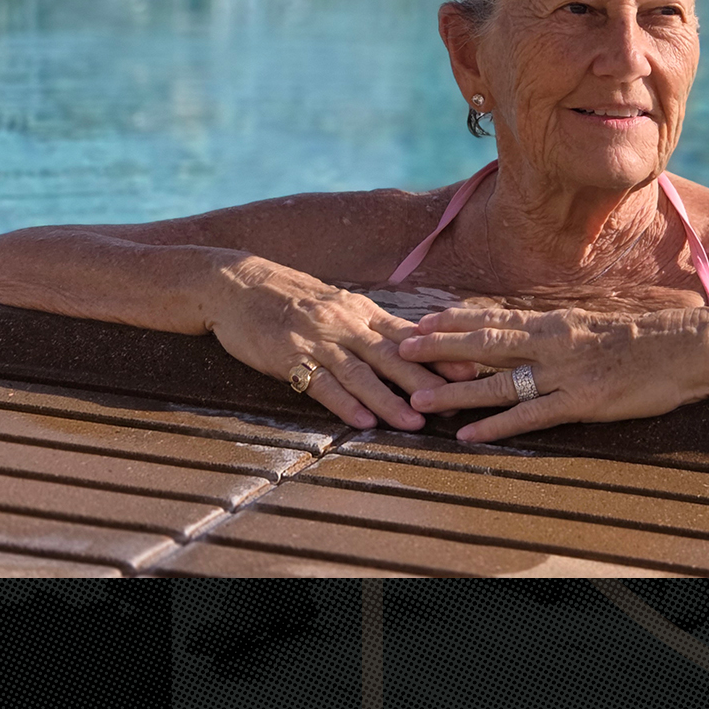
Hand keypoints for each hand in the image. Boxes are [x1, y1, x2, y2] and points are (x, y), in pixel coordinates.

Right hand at [214, 263, 447, 430]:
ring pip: (361, 373)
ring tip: (415, 422)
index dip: (440, 354)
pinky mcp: (290, 357)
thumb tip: (413, 344)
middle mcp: (345, 324)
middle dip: (427, 380)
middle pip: (393, 355)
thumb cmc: (291, 298)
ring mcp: (318, 340)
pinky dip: (344, 403)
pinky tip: (362, 421)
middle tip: (457, 400)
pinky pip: (321, 383)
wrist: (238, 285)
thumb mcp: (337, 306)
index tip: (471, 369)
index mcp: (361, 312)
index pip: (408, 335)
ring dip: (390, 400)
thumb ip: (371, 327)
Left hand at [395, 307, 708, 442]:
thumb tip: (536, 333)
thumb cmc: (648, 341)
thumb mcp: (598, 327)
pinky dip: (495, 425)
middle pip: (484, 343)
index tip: (419, 322)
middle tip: (399, 350)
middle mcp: (552, 342)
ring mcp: (564, 372)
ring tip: (418, 398)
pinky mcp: (581, 401)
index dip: (453, 322)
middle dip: (439, 347)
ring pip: (498, 381)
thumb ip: (563, 332)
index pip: (494, 318)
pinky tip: (468, 435)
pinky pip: (529, 415)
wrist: (688, 348)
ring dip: (455, 391)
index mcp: (556, 323)